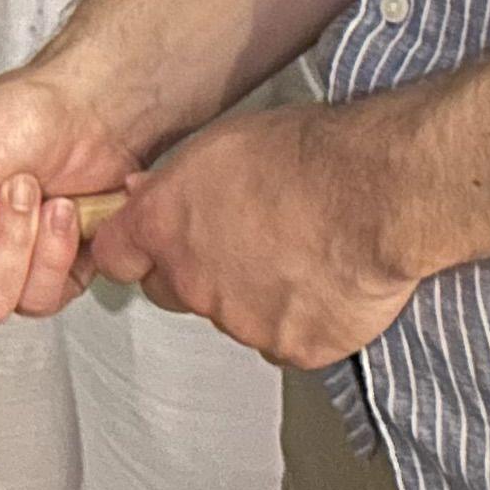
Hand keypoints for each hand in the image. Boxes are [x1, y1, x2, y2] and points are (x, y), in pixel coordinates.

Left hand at [89, 98, 418, 368]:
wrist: (373, 191)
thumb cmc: (309, 154)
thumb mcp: (223, 142)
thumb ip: (177, 180)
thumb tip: (149, 192)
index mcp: (165, 226)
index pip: (116, 256)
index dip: (133, 249)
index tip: (146, 246)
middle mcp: (192, 281)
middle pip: (174, 290)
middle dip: (197, 271)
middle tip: (245, 239)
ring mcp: (241, 322)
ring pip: (235, 316)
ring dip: (257, 294)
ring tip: (301, 250)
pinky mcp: (292, 348)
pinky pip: (288, 340)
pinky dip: (304, 319)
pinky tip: (327, 281)